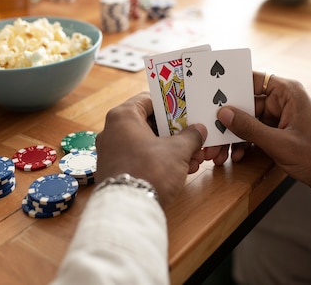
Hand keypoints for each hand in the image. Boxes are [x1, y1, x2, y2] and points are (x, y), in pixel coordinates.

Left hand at [95, 93, 206, 207]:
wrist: (128, 210)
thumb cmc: (150, 170)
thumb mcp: (177, 150)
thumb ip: (190, 136)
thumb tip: (199, 130)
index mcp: (123, 117)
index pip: (149, 100)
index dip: (170, 104)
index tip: (186, 111)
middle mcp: (112, 131)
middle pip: (150, 123)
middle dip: (175, 132)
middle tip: (194, 137)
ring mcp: (111, 151)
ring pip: (147, 143)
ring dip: (171, 149)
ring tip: (193, 158)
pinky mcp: (114, 170)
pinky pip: (140, 158)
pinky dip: (159, 161)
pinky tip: (181, 170)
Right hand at [216, 72, 310, 195]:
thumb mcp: (280, 143)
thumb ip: (250, 128)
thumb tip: (224, 113)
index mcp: (287, 93)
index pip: (253, 80)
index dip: (231, 85)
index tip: (211, 94)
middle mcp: (283, 101)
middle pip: (246, 104)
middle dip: (228, 121)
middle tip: (211, 134)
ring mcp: (281, 118)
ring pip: (248, 122)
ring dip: (234, 137)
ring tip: (218, 152)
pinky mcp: (280, 133)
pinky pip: (255, 134)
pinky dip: (245, 145)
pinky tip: (236, 156)